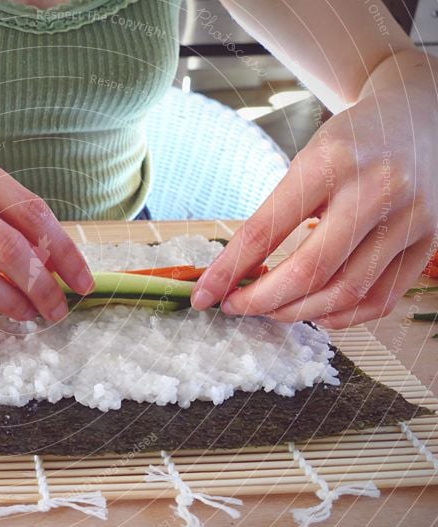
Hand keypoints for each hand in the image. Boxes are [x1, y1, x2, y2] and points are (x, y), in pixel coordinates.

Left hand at [191, 82, 437, 327]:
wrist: (414, 117)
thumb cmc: (348, 144)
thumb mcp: (305, 162)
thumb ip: (275, 217)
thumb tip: (232, 277)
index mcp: (328, 163)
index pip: (265, 230)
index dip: (228, 271)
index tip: (203, 295)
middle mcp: (375, 189)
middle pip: (309, 271)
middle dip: (262, 301)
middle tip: (236, 307)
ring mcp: (409, 218)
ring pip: (345, 292)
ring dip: (297, 313)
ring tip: (270, 310)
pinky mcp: (428, 241)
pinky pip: (380, 300)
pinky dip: (341, 316)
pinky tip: (315, 312)